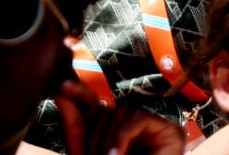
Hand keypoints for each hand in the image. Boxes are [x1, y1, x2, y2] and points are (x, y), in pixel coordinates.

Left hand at [55, 79, 183, 154]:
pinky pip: (134, 118)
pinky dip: (121, 138)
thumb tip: (61, 95)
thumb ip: (75, 128)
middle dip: (92, 136)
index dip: (79, 92)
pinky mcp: (167, 130)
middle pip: (102, 110)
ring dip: (107, 141)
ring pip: (117, 112)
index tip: (63, 87)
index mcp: (110, 129)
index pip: (92, 103)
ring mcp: (149, 125)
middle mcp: (129, 123)